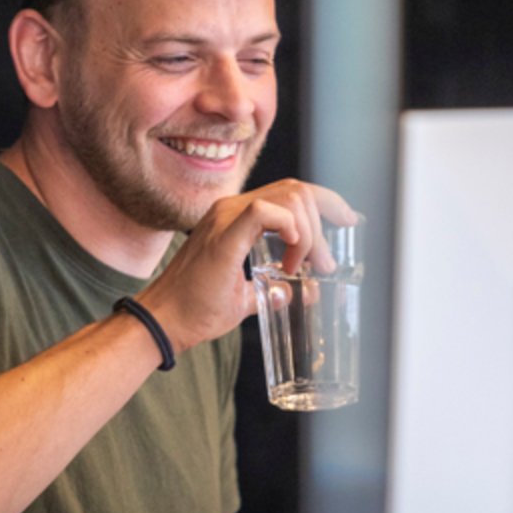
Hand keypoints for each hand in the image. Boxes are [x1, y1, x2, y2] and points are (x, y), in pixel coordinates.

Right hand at [135, 179, 359, 352]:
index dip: (326, 201)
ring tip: (308, 267)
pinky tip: (295, 253)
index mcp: (236, 217)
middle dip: (325, 221)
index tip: (347, 222)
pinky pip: (265, 212)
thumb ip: (273, 288)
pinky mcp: (223, 236)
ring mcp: (225, 218)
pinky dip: (290, 228)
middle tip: (326, 264)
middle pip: (296, 190)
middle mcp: (230, 209)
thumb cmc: (195, 310)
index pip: (290, 191)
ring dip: (311, 233)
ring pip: (289, 197)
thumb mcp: (245, 297)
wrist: (164, 322)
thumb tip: (305, 291)